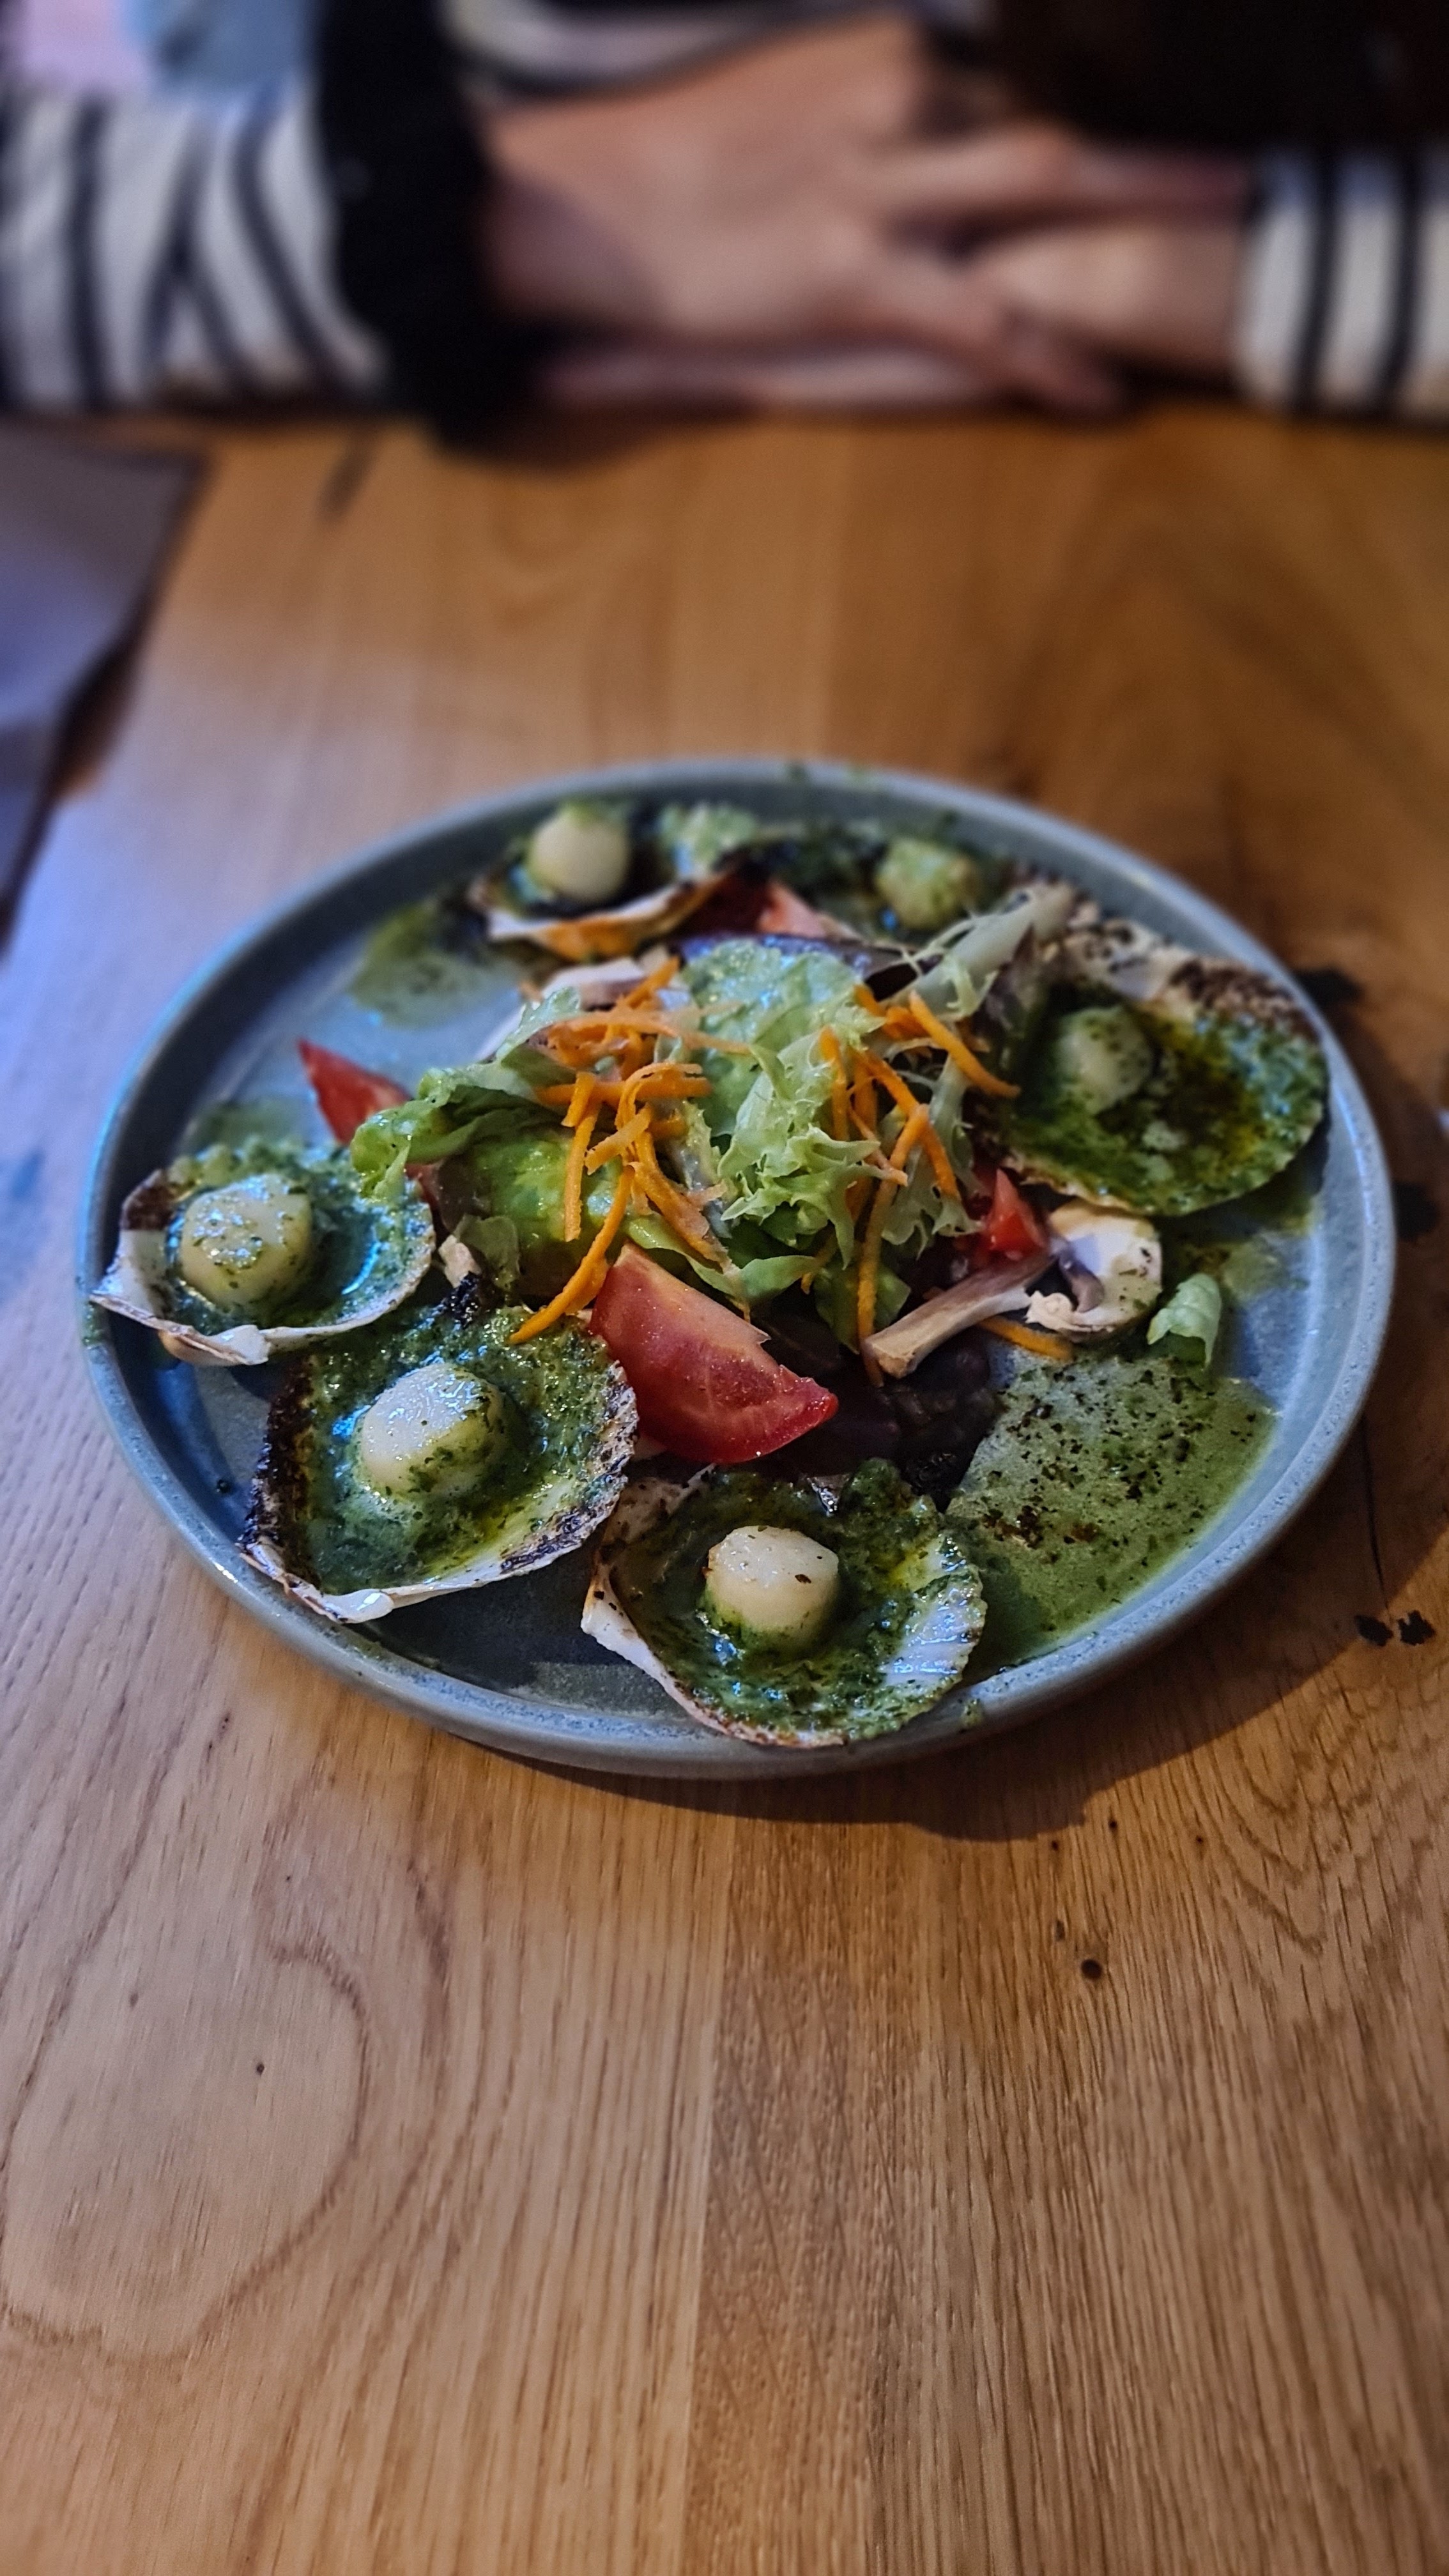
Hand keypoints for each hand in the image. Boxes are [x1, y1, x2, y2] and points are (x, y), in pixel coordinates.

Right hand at [484, 16, 1246, 414]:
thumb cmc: (665, 169)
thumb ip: (860, 108)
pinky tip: (1102, 394)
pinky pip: (984, 317)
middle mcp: (895, 100)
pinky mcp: (858, 273)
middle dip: (1146, 145)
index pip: (1002, 75)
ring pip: (1043, 190)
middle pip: (1050, 112)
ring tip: (1224, 234)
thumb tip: (918, 115)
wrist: (582, 205)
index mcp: (877, 57)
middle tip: (1233, 170)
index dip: (1071, 110)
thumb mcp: (782, 107)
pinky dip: (1052, 355)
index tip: (1124, 145)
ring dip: (1142, 210)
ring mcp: (882, 185)